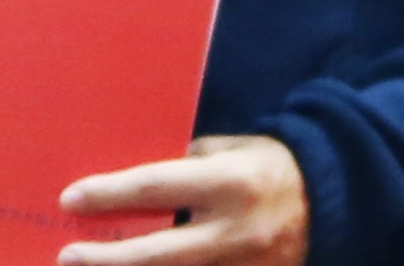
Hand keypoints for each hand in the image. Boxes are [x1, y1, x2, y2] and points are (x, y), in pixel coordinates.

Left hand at [58, 133, 307, 265]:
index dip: (111, 194)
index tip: (71, 199)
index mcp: (230, 182)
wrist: (336, 202)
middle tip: (67, 257)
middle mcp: (237, 230)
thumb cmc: (274, 165)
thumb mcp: (233, 149)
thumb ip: (189, 164)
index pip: (157, 187)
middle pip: (159, 254)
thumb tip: (141, 181)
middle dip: (108, 259)